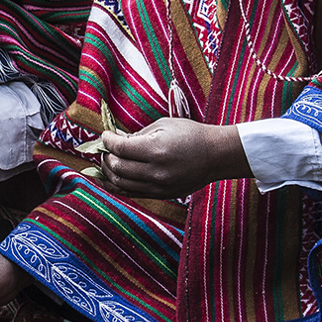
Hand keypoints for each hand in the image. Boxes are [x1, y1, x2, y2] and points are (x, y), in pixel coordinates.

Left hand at [94, 117, 250, 199]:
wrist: (216, 156)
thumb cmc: (190, 135)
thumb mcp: (163, 126)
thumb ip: (137, 134)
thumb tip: (115, 139)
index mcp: (156, 150)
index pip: (120, 149)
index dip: (107, 141)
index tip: (105, 135)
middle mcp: (156, 171)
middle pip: (117, 168)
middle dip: (106, 157)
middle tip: (105, 149)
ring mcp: (159, 187)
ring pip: (122, 184)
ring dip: (108, 173)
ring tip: (106, 162)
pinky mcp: (162, 195)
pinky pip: (133, 193)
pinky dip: (118, 185)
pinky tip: (111, 178)